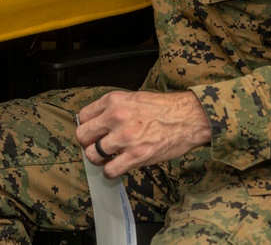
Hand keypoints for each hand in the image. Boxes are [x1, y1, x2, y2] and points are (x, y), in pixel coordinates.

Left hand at [76, 91, 210, 178]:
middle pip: (83, 136)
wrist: (187, 117)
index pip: (83, 117)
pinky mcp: (136, 155)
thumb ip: (112, 108)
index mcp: (113, 101)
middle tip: (98, 147)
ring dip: (98, 159)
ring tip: (108, 158)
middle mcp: (115, 117)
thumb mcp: (132, 98)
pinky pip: (110, 170)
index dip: (87, 127)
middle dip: (88, 144)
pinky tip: (117, 167)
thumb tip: (97, 123)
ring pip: (92, 155)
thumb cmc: (162, 108)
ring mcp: (124, 137)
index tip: (94, 133)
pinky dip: (110, 172)